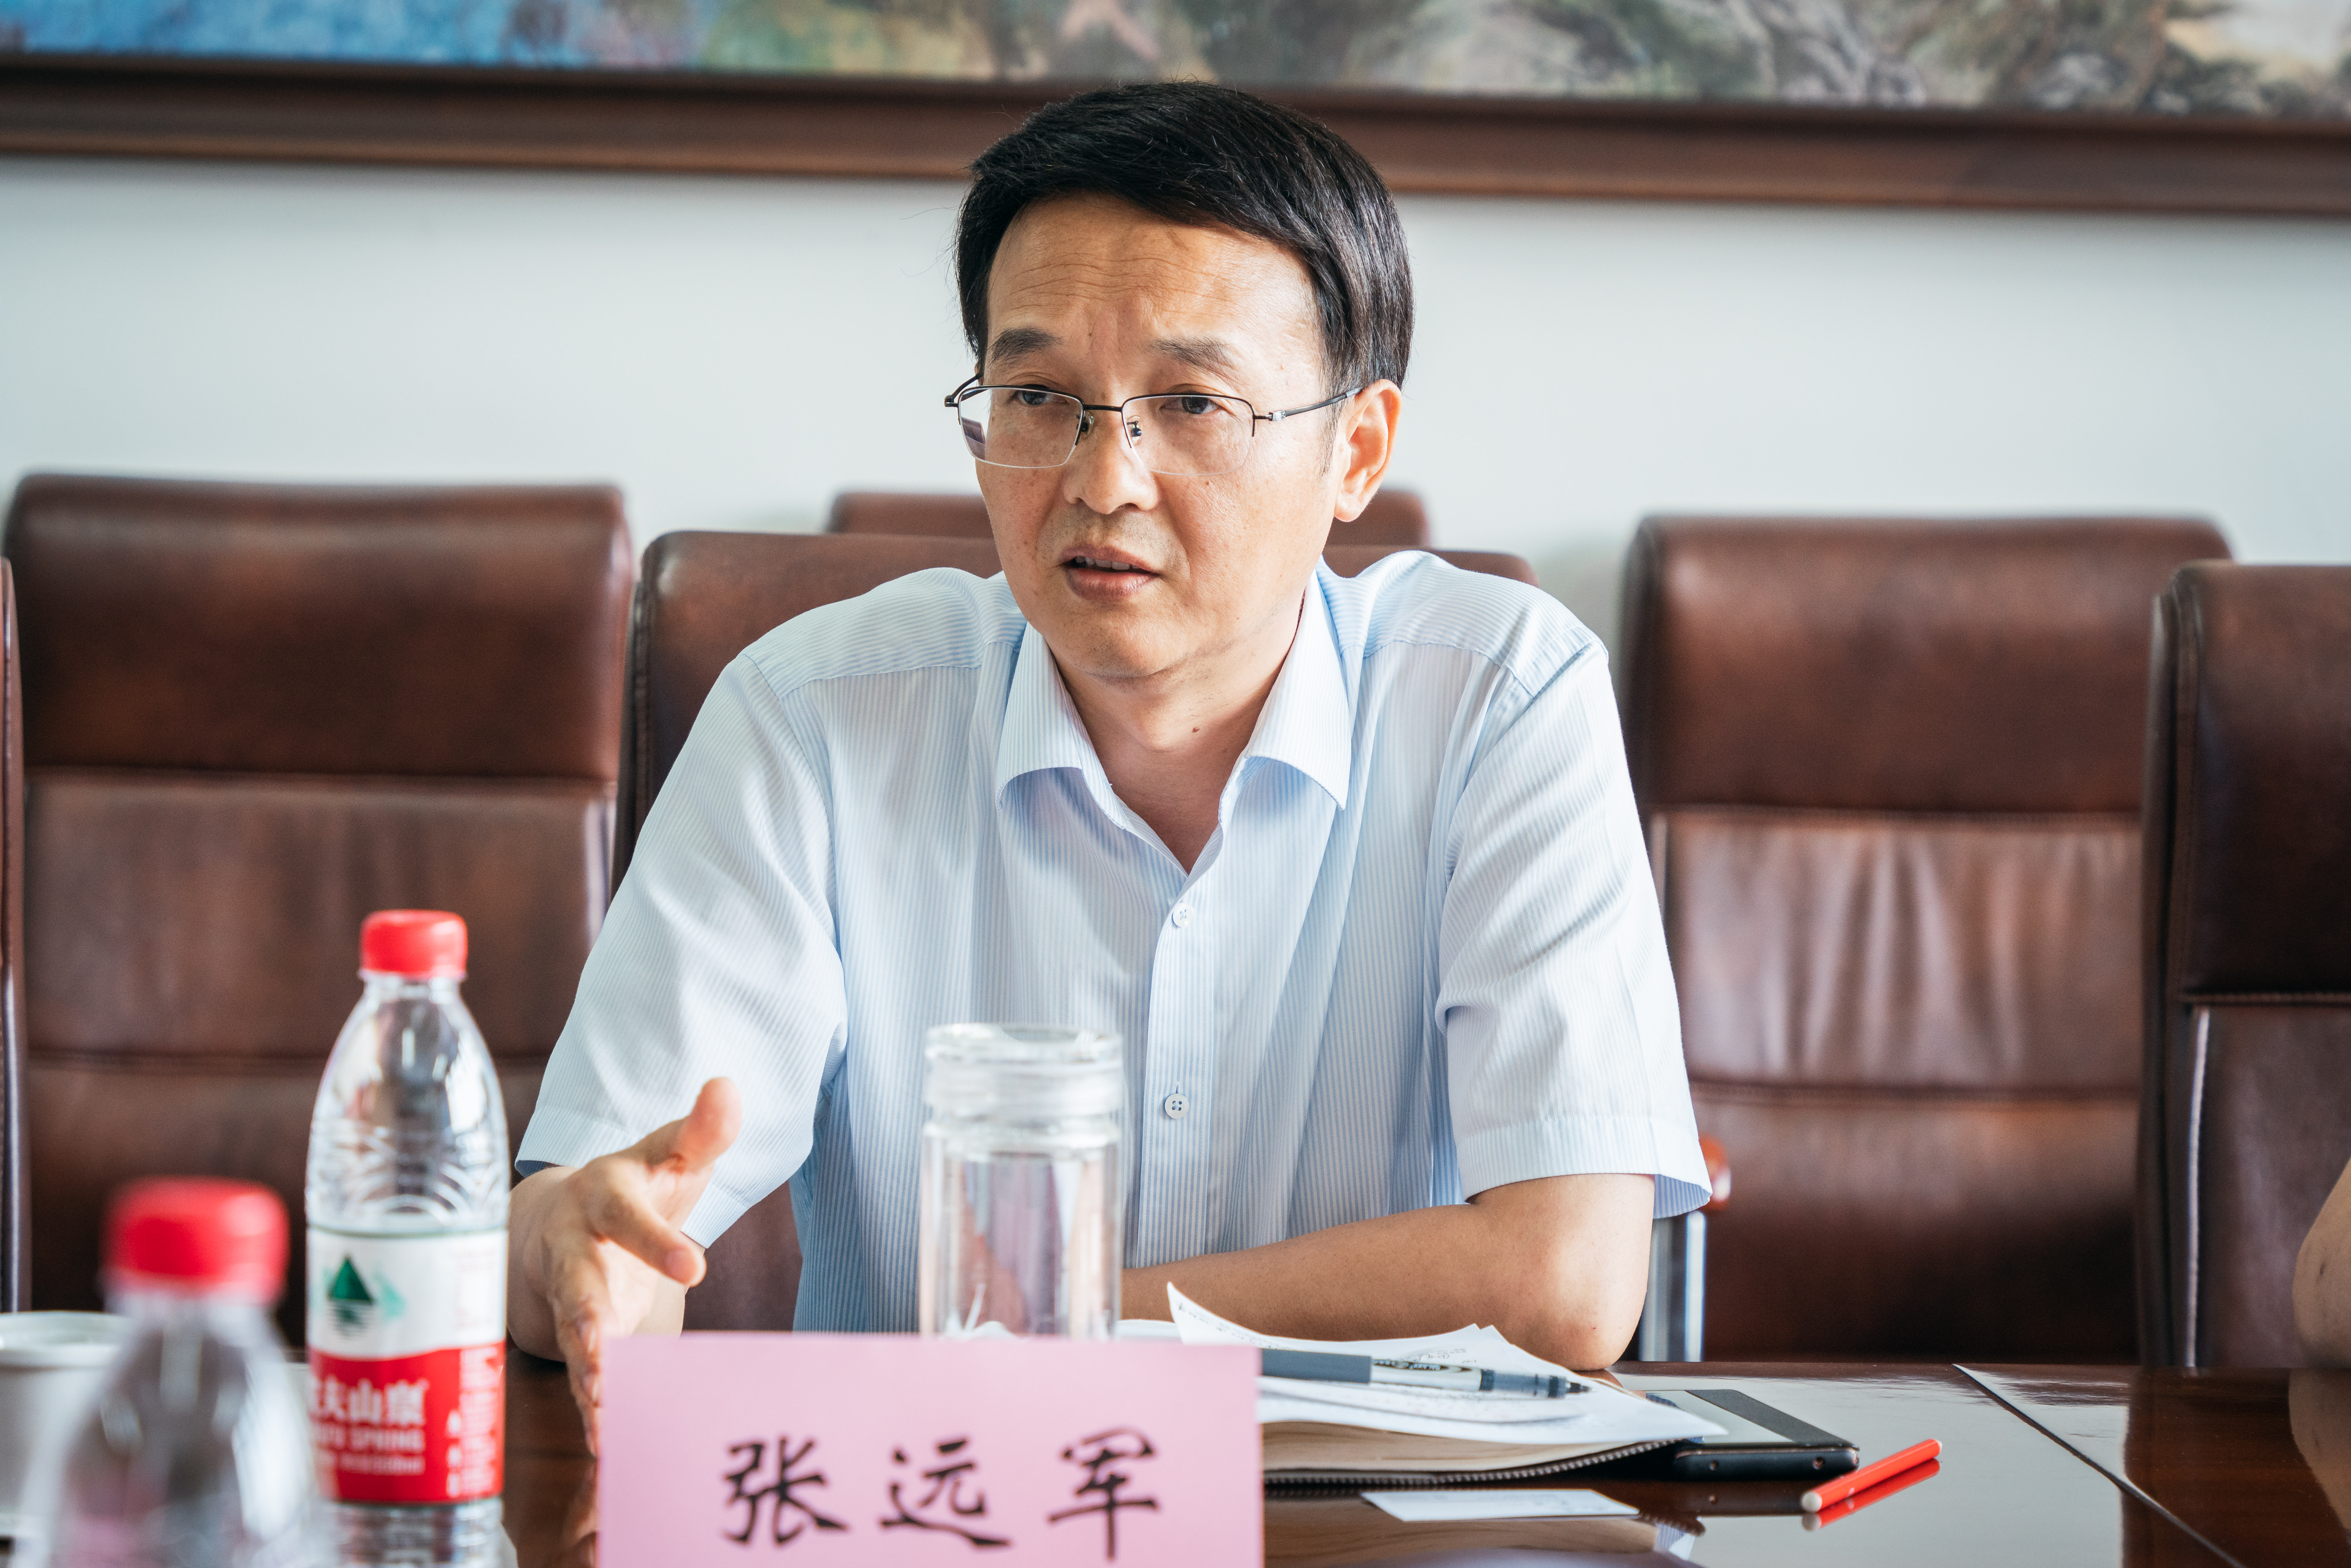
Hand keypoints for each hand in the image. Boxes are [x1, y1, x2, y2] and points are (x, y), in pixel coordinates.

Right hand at [513, 1077, 741, 1446]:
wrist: (559, 1215)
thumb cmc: (633, 1183)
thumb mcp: (668, 1151)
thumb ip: (702, 1128)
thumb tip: (729, 1085)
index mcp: (604, 1196)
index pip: (631, 1218)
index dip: (658, 1242)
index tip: (694, 1267)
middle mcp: (574, 1246)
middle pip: (580, 1287)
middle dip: (589, 1326)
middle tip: (604, 1365)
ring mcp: (567, 1293)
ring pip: (572, 1338)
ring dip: (586, 1378)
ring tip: (602, 1417)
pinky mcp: (571, 1330)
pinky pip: (579, 1370)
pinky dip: (593, 1406)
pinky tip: (609, 1442)